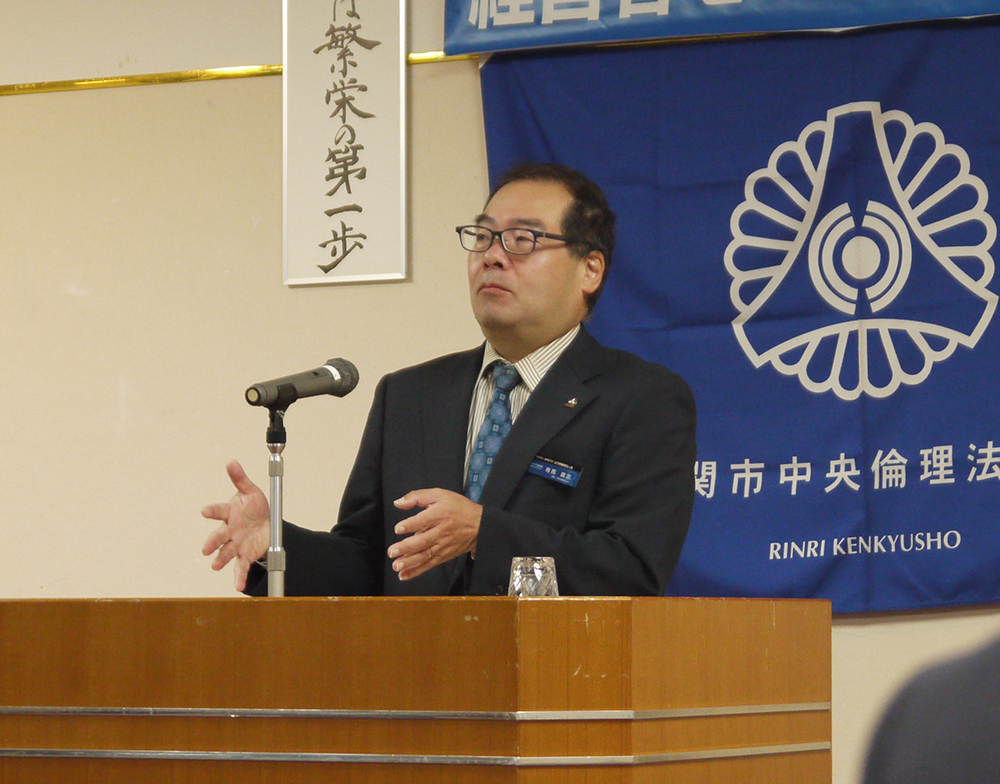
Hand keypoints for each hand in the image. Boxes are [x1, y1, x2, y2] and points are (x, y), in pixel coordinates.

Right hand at [201, 460, 270, 590]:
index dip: (213, 511)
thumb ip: (240, 479)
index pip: (219, 511)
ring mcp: (236, 544)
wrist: (267, 524)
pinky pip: (241, 567)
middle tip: (206, 548)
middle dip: (213, 541)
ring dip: (221, 559)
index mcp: (230, 513)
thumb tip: (231, 462)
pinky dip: (239, 577)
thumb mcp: (250, 492)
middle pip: (219, 536)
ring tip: (215, 565)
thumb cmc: (255, 507)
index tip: (205, 511)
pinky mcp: (245, 555)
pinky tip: (239, 586)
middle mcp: (230, 531)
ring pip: (226, 552)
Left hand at [388, 489, 482, 580]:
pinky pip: (429, 564)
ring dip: (410, 562)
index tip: (398, 529)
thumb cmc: (458, 508)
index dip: (410, 525)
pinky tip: (403, 575)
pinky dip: (416, 571)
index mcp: (439, 515)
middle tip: (392, 551)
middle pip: (423, 541)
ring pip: (425, 555)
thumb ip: (417, 497)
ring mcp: (442, 546)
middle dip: (406, 547)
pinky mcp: (443, 556)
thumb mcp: (439, 494)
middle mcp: (440, 532)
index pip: (424, 521)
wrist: (480, 525)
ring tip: (397, 566)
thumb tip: (398, 503)